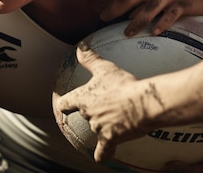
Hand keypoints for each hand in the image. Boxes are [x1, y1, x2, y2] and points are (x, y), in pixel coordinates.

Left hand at [53, 43, 151, 161]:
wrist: (142, 103)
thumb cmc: (123, 83)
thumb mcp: (105, 68)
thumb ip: (90, 58)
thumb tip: (80, 45)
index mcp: (84, 97)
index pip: (66, 102)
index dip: (63, 104)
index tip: (61, 106)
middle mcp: (88, 114)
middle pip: (84, 115)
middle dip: (90, 113)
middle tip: (97, 111)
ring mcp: (98, 127)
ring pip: (96, 129)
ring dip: (102, 128)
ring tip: (110, 126)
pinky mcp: (111, 139)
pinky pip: (104, 150)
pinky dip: (102, 154)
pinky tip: (101, 157)